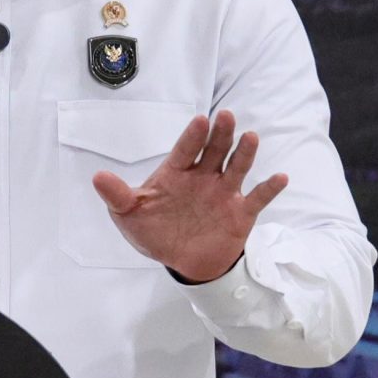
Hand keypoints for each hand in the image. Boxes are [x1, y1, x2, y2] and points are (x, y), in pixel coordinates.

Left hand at [92, 110, 287, 283]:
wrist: (183, 261)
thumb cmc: (156, 231)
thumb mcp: (130, 215)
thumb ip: (117, 195)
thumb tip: (96, 177)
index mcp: (177, 173)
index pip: (185, 150)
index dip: (192, 136)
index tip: (199, 121)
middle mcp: (204, 177)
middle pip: (214, 151)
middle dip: (220, 134)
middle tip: (225, 117)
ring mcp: (224, 193)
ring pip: (236, 167)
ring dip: (244, 153)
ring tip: (251, 138)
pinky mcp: (241, 212)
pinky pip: (257, 198)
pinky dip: (269, 189)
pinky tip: (280, 178)